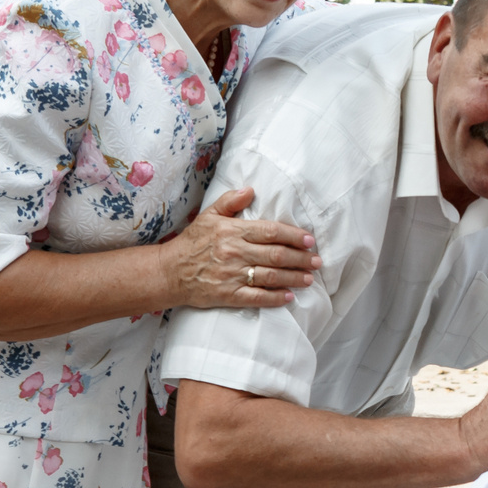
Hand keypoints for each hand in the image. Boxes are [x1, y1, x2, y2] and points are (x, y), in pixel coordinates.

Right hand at [166, 186, 320, 309]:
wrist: (169, 271)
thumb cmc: (192, 242)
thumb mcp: (208, 216)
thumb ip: (230, 201)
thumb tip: (251, 190)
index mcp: (233, 231)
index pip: (271, 231)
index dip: (293, 236)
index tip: (310, 240)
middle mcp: (235, 252)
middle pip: (276, 255)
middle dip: (301, 258)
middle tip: (317, 261)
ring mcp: (233, 275)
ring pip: (271, 276)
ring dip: (293, 278)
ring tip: (309, 278)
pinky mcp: (229, 295)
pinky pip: (257, 297)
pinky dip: (275, 298)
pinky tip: (289, 297)